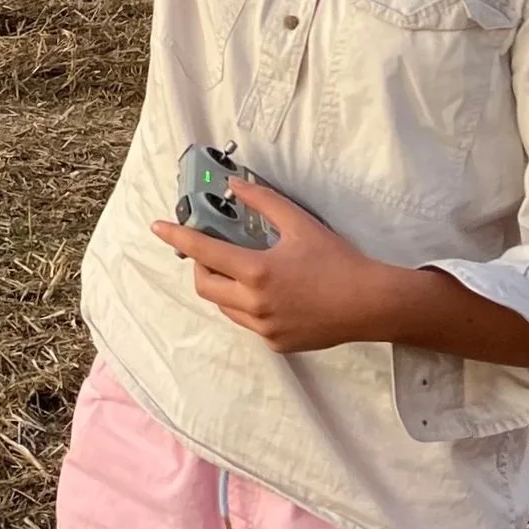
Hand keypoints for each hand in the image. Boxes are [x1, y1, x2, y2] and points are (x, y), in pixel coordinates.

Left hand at [151, 176, 399, 355]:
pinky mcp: (276, 344)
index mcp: (257, 272)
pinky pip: (247, 323)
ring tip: (244, 269)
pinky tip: (269, 293)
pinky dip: (246, 305)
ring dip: (223, 286)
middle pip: (204, 285)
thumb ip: (263, 201)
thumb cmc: (337, 260)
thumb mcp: (299, 223)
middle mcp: (254, 304)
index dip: (178, 237)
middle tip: (213, 250)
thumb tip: (235, 185)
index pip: (203, 252)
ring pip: (224, 306)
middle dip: (200, 265)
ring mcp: (264, 328)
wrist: (370, 304)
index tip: (158, 227)